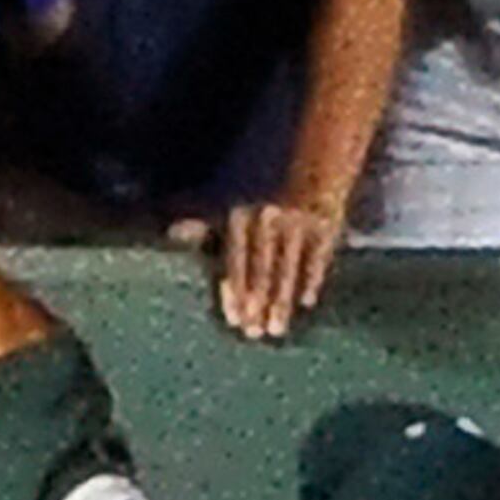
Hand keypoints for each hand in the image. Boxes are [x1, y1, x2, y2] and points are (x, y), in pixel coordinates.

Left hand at [184, 195, 342, 340]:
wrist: (314, 167)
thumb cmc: (266, 198)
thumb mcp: (233, 205)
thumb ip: (205, 225)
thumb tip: (173, 232)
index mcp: (242, 215)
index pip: (236, 261)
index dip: (235, 292)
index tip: (235, 320)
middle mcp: (269, 217)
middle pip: (262, 269)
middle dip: (257, 303)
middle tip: (255, 332)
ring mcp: (298, 220)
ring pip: (288, 268)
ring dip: (282, 302)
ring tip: (276, 329)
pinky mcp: (325, 224)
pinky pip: (317, 258)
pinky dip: (312, 280)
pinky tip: (307, 302)